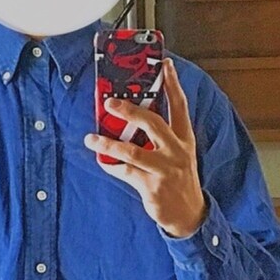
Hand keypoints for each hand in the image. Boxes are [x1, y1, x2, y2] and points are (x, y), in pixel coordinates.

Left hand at [84, 57, 207, 238]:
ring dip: (108, 144)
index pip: (180, 106)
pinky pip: (126, 173)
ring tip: (91, 139)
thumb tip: (133, 118)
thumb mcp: (178, 154)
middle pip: (153, 123)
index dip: (173, 84)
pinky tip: (102, 161)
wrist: (189, 215)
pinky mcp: (152, 187)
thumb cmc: (178, 180)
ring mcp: (165, 170)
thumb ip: (161, 137)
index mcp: (184, 139)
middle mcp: (176, 152)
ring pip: (133, 151)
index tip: (165, 64)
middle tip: (109, 102)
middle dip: (130, 110)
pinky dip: (111, 166)